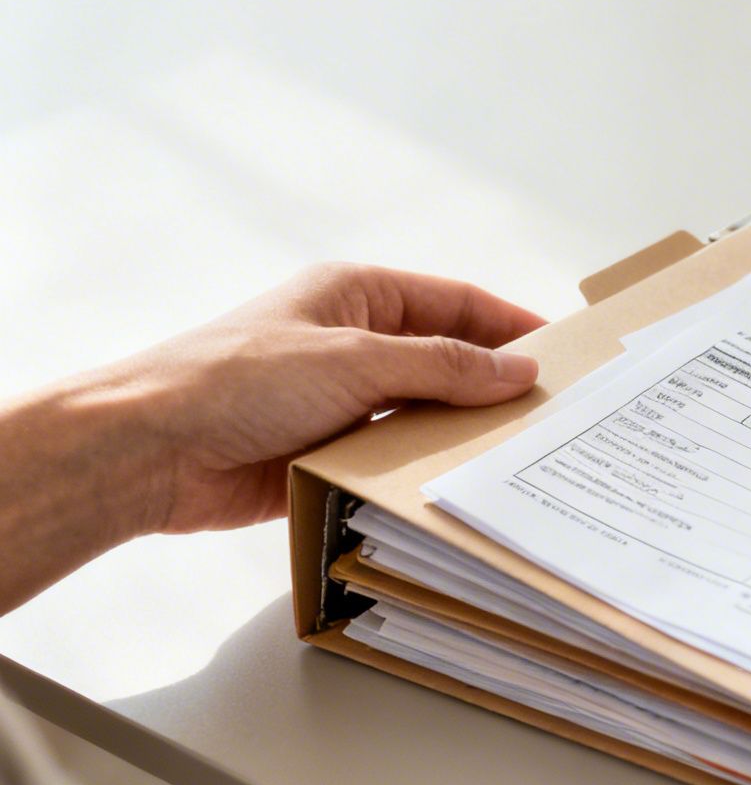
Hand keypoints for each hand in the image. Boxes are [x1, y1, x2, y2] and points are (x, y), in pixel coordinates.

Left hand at [107, 263, 544, 532]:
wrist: (149, 451)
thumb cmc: (235, 381)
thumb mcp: (356, 358)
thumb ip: (443, 366)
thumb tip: (517, 370)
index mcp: (357, 297)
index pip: (457, 303)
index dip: (512, 325)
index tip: (567, 355)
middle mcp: (354, 345)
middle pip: (447, 361)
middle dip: (496, 385)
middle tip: (556, 413)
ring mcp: (342, 402)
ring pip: (425, 415)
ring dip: (463, 434)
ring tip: (524, 455)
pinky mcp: (329, 455)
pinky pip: (395, 462)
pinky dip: (427, 472)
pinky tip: (464, 487)